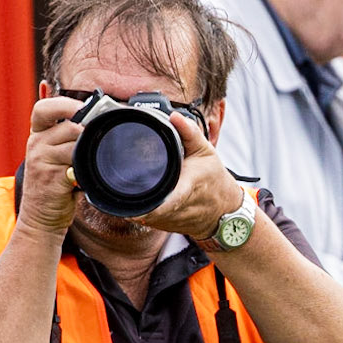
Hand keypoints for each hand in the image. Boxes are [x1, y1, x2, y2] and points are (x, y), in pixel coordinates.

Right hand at [17, 94, 86, 237]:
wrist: (42, 215)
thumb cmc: (56, 184)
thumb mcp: (57, 156)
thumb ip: (70, 139)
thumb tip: (97, 121)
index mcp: (38, 134)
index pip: (44, 108)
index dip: (63, 104)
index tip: (83, 106)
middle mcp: (36, 143)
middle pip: (67, 126)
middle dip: (87, 131)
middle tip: (99, 137)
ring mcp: (40, 160)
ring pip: (73, 145)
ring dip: (89, 151)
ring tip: (94, 159)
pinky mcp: (50, 177)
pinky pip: (73, 165)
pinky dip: (85, 168)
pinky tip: (89, 173)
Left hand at [134, 111, 244, 240]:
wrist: (224, 212)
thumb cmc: (214, 179)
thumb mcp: (207, 152)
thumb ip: (190, 133)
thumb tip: (174, 116)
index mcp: (187, 188)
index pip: (167, 201)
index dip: (150, 206)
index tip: (135, 206)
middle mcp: (178, 208)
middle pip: (148, 208)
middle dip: (132, 199)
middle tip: (118, 185)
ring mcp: (170, 221)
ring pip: (143, 215)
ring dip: (133, 204)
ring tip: (126, 189)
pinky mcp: (165, 226)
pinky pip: (146, 219)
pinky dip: (140, 209)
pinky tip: (139, 197)